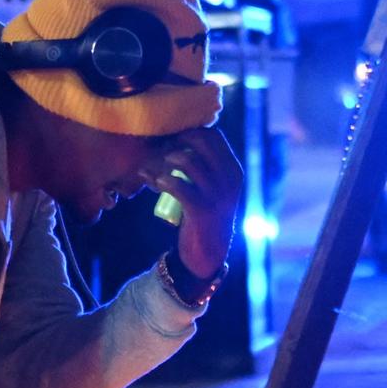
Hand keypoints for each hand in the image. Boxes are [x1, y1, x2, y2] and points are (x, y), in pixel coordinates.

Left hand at [140, 127, 242, 278]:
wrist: (208, 254)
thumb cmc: (204, 217)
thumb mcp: (211, 190)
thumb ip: (202, 169)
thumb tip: (173, 146)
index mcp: (233, 170)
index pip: (214, 136)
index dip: (190, 133)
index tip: (172, 141)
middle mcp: (230, 178)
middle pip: (202, 142)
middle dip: (177, 142)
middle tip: (161, 153)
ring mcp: (217, 194)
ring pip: (188, 162)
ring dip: (165, 162)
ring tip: (154, 172)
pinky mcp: (201, 210)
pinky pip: (179, 186)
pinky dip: (164, 181)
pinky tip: (156, 183)